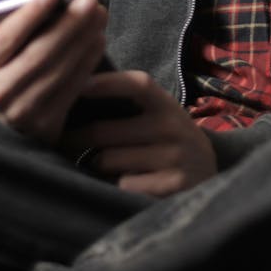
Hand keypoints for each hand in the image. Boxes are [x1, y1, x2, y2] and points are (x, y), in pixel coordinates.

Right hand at [0, 0, 106, 143]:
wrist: (13, 121)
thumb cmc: (15, 68)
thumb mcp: (7, 49)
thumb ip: (25, 29)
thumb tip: (59, 5)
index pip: (6, 38)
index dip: (29, 16)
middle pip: (38, 54)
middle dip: (67, 24)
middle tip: (89, 0)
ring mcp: (21, 113)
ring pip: (58, 70)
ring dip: (83, 40)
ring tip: (99, 16)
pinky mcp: (45, 126)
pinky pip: (71, 88)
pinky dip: (88, 61)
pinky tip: (98, 40)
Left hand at [69, 70, 217, 196]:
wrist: (211, 181)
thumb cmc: (169, 143)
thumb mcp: (161, 118)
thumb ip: (131, 105)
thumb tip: (77, 93)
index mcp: (168, 105)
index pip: (138, 84)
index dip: (106, 82)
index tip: (77, 85)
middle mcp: (173, 128)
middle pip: (105, 131)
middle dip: (74, 138)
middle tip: (58, 142)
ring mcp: (174, 158)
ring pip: (108, 161)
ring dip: (93, 165)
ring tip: (94, 165)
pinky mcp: (171, 187)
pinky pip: (121, 186)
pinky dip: (113, 187)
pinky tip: (118, 187)